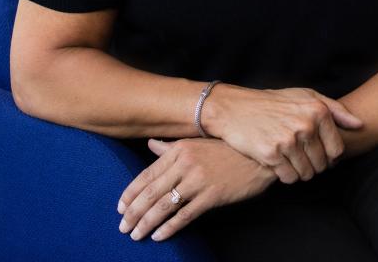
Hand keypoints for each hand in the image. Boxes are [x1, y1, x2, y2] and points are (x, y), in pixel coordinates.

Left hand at [117, 137, 277, 242]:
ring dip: (146, 223)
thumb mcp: (197, 142)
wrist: (257, 156)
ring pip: (164, 206)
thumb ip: (171, 147)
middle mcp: (185, 164)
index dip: (131, 193)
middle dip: (134, 212)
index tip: (120, 207)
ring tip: (136, 235)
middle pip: (151, 192)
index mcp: (179, 149)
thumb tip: (151, 144)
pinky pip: (185, 215)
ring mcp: (198, 180)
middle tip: (123, 227)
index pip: (147, 174)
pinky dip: (169, 228)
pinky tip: (159, 235)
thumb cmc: (227, 148)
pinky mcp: (211, 196)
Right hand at [202, 84, 362, 183]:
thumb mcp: (304, 95)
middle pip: (322, 165)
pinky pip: (289, 178)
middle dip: (313, 164)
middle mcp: (305, 125)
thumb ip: (335, 109)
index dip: (328, 155)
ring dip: (298, 171)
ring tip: (287, 156)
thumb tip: (360, 125)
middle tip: (297, 153)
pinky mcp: (272, 154)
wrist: (235, 109)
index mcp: (318, 110)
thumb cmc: (273, 102)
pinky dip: (284, 174)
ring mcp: (288, 140)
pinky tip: (276, 161)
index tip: (315, 149)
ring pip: (306, 174)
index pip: (337, 150)